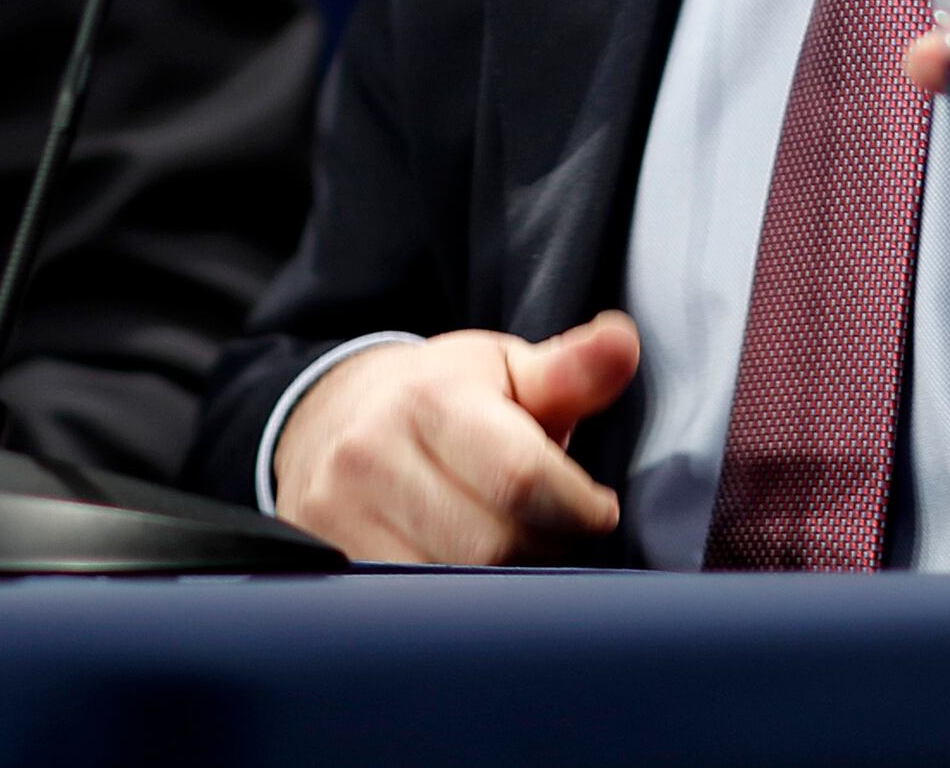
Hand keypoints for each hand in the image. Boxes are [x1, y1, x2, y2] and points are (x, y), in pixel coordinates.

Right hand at [270, 313, 639, 563]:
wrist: (335, 417)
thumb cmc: (441, 396)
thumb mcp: (508, 370)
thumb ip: (573, 369)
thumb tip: (623, 344)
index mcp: (429, 399)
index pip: (521, 477)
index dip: (577, 507)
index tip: (597, 509)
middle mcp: (371, 453)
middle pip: (492, 544)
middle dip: (543, 546)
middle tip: (554, 529)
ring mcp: (340, 510)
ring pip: (453, 586)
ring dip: (503, 580)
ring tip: (512, 544)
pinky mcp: (326, 553)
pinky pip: (412, 606)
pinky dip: (455, 599)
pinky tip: (468, 569)